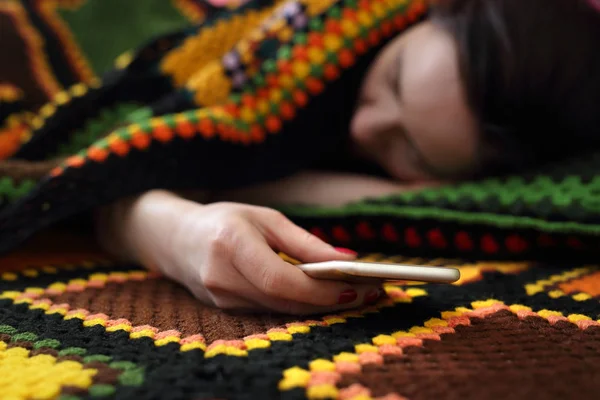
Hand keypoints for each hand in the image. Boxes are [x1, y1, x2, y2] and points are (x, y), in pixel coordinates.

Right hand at [101, 190, 383, 314]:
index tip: (358, 286)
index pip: (282, 280)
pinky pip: (271, 312)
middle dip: (331, 301)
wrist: (174, 238)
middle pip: (285, 302)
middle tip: (370, 293)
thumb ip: (304, 242)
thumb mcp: (266, 218)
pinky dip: (301, 307)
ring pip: (282, 311)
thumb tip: (348, 261)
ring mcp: (220, 299)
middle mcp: (221, 278)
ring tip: (357, 295)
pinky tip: (325, 299)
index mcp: (230, 245)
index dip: (320, 289)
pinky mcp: (225, 310)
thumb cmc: (224, 220)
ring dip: (321, 307)